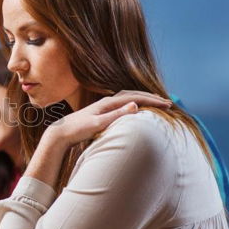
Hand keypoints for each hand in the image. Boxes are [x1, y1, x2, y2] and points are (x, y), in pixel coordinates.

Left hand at [44, 91, 171, 147]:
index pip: (135, 98)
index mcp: (108, 103)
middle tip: (167, 102)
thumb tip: (136, 105)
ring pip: (127, 98)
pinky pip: (122, 104)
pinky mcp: (101, 112)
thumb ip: (117, 115)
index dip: (152, 100)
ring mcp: (103, 106)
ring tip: (155, 102)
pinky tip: (134, 108)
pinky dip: (133, 103)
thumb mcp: (98, 124)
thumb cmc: (78, 130)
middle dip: (151, 97)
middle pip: (133, 95)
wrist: (60, 133)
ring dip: (142, 99)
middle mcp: (106, 102)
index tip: (167, 104)